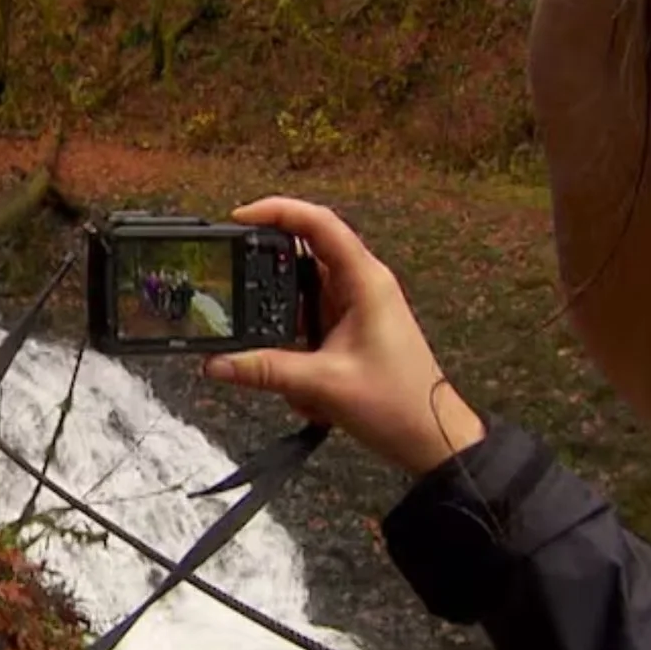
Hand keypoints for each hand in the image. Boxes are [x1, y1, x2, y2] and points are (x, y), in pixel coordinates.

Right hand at [202, 198, 483, 475]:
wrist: (431, 438)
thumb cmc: (401, 404)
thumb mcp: (324, 385)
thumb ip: (266, 371)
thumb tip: (219, 362)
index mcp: (365, 282)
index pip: (319, 224)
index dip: (278, 211)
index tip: (240, 216)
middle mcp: (360, 286)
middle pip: (302, 254)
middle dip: (268, 275)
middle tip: (236, 285)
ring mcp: (354, 308)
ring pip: (301, 294)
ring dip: (282, 322)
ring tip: (277, 354)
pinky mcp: (347, 330)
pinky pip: (307, 322)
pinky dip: (293, 346)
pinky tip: (299, 386)